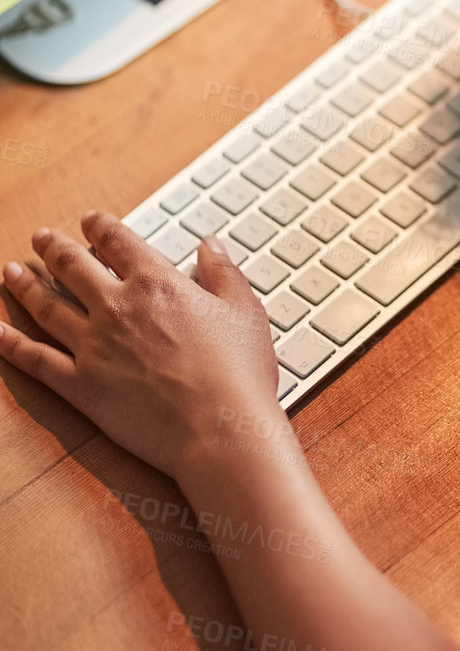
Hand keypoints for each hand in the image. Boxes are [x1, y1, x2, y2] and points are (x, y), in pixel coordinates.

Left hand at [0, 212, 282, 482]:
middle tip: (41, 238)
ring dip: (26, 285)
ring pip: (46, 306)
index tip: (91, 220)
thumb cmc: (239, 374)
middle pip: (73, 266)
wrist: (220, 429)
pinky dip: (8, 343)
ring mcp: (93, 345)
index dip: (100, 226)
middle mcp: (117, 307)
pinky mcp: (79, 385)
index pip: (118, 241)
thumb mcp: (245, 311)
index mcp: (157, 283)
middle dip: (54, 248)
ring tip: (11, 272)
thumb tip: (210, 245)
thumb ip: (224, 273)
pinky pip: (34, 359)